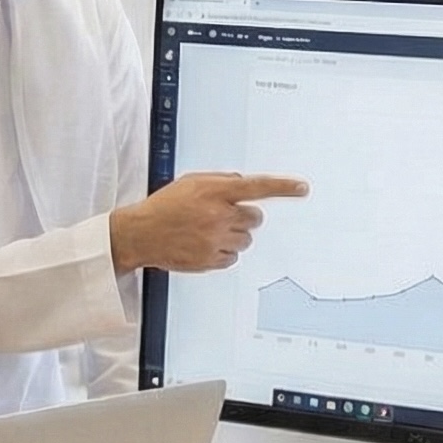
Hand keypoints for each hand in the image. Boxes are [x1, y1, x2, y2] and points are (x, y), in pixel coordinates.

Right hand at [109, 171, 309, 273]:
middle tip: (223, 217)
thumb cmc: (164, 207)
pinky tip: (204, 246)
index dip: (283, 187)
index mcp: (215, 192)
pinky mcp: (210, 260)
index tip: (302, 188)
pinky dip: (223, 253)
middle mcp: (218, 215)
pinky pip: (233, 258)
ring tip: (209, 232)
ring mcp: (215, 240)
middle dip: (244, 218)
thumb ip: (220, 181)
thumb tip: (242, 184)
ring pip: (246, 240)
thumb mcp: (191, 182)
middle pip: (255, 218)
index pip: (257, 187)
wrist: (140, 233)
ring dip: (234, 236)